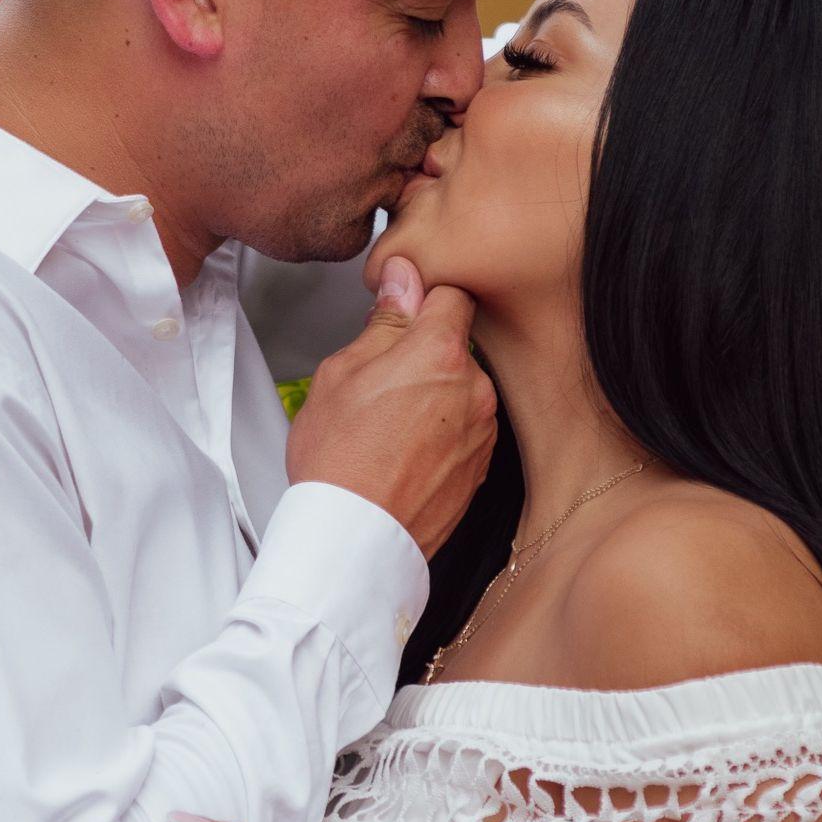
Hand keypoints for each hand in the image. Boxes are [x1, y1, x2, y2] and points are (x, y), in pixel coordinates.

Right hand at [284, 255, 496, 556]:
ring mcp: (482, 431)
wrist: (356, 539)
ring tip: (387, 429)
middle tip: (379, 385)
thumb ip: (383, 322)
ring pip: (460, 392)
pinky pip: (462, 432)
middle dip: (424, 356)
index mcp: (440, 353)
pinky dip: (440, 436)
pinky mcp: (480, 468)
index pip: (453, 294)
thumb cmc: (340, 462)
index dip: (424, 298)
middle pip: (456, 348)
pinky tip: (403, 455)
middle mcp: (474, 388)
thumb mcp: (341, 373)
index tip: (402, 312)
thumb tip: (402, 282)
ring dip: (433, 399)